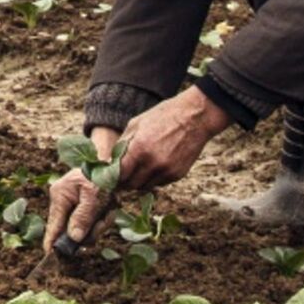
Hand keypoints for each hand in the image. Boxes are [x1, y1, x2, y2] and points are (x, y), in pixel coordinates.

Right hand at [42, 127, 124, 250]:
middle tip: (105, 220)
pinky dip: (101, 218)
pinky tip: (108, 208)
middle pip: (71, 230)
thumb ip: (83, 217)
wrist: (111, 165)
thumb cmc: (101, 177)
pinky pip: (90, 222)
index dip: (52, 241)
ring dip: (99, 223)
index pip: (53, 225)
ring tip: (109, 210)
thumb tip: (74, 238)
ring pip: (83, 228)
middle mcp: (62, 201)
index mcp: (60, 196)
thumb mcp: (94, 197)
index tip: (49, 255)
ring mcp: (71, 204)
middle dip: (91, 230)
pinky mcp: (80, 206)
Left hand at [110, 85, 230, 197]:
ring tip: (137, 171)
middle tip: (121, 177)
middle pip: (131, 184)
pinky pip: (159, 183)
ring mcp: (166, 171)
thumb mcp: (136, 124)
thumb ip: (122, 144)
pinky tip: (153, 167)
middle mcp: (153, 163)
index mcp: (139, 149)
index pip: (120, 174)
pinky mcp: (177, 174)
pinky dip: (153, 178)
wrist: (195, 118)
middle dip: (124, 182)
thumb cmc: (163, 116)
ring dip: (138, 181)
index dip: (112, 177)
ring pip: (145, 186)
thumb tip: (110, 161)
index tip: (109, 177)